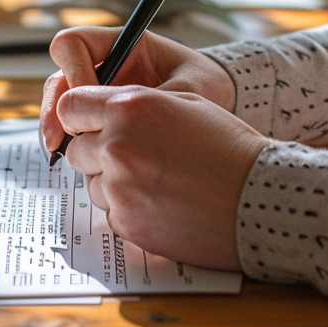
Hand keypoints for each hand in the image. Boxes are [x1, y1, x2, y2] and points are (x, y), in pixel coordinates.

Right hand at [39, 27, 235, 157]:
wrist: (222, 108)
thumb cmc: (209, 88)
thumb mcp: (187, 89)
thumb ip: (155, 99)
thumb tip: (118, 117)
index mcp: (124, 44)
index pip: (76, 44)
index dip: (75, 69)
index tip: (93, 99)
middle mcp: (105, 66)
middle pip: (60, 78)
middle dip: (55, 107)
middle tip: (58, 138)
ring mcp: (99, 92)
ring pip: (61, 104)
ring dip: (56, 127)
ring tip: (59, 153)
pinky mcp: (100, 118)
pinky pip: (74, 126)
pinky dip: (70, 142)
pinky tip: (75, 161)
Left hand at [53, 82, 267, 270]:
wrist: (258, 197)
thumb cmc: (228, 146)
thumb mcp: (184, 103)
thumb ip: (135, 104)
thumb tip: (98, 115)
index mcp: (129, 108)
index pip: (69, 105)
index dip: (77, 115)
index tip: (87, 124)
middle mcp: (116, 145)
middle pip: (76, 149)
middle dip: (96, 153)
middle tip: (134, 156)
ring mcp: (119, 188)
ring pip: (93, 184)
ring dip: (114, 183)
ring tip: (159, 180)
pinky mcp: (127, 223)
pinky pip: (112, 213)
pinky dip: (130, 209)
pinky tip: (164, 202)